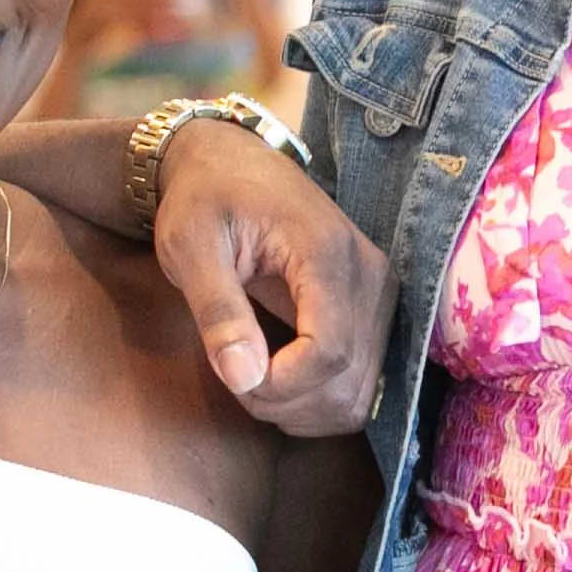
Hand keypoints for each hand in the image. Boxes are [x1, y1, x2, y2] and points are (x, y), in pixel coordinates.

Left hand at [146, 118, 385, 434]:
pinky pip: (363, 383)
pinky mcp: (375, 309)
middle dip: (287, 402)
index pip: (329, 352)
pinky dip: (321, 400)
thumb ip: (217, 311)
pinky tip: (282, 380)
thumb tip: (243, 378)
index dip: (280, 386)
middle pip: (350, 381)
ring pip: (361, 393)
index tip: (233, 375)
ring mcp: (380, 294)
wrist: (230, 163)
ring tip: (255, 379)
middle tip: (235, 377)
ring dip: (304, 408)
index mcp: (327, 252)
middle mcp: (371, 274)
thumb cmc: (204, 199)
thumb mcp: (190, 247)